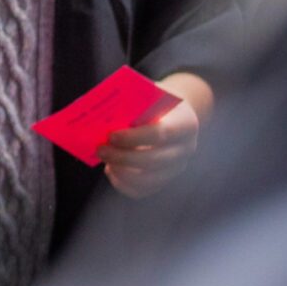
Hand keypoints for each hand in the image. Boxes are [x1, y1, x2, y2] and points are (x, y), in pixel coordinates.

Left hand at [99, 72, 207, 197]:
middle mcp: (186, 150)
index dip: (134, 137)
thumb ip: (134, 102)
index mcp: (186, 124)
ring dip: (122, 172)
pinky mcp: (165, 181)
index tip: (111, 135)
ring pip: (149, 180)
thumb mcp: (150, 94)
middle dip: (123, 157)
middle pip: (154, 161)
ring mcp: (177, 168)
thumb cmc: (156, 102)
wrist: (173, 115)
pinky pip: (143, 190)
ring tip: (104, 159)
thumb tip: (104, 114)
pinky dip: (123, 184)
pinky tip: (111, 170)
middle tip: (100, 149)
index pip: (161, 134)